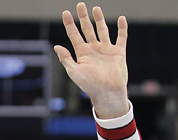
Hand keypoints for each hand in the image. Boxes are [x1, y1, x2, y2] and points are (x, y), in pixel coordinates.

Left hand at [54, 3, 128, 118]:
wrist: (108, 92)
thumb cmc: (89, 85)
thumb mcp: (74, 72)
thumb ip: (66, 59)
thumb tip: (56, 46)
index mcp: (82, 53)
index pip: (74, 35)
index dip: (69, 24)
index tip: (66, 13)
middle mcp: (93, 49)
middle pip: (87, 29)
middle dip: (83, 17)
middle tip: (80, 4)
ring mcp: (106, 50)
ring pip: (102, 30)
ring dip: (99, 19)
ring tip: (96, 8)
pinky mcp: (119, 52)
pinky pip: (121, 37)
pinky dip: (122, 28)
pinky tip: (121, 19)